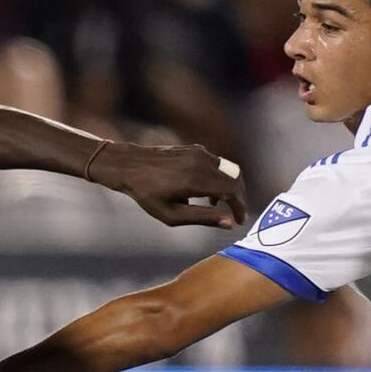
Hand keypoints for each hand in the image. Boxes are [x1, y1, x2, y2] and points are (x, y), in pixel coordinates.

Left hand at [94, 141, 248, 229]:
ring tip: (219, 206)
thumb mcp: (172, 215)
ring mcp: (199, 152)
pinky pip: (217, 164)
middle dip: (239, 198)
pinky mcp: (195, 148)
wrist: (130, 166)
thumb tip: (229, 223)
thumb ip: (203, 219)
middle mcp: (201, 162)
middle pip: (235, 179)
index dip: (240, 207)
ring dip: (230, 188)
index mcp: (195, 180)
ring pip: (228, 170)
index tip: (240, 220)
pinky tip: (207, 193)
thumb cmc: (147, 194)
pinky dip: (220, 178)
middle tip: (235, 214)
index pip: (232, 191)